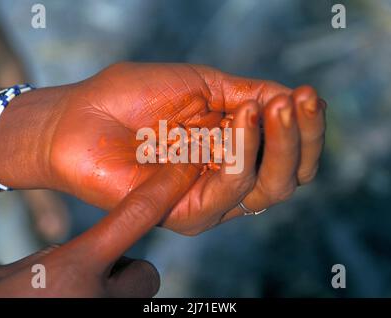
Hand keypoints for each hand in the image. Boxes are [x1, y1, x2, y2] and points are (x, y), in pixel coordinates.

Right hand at [0, 164, 198, 296]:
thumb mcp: (26, 269)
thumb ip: (65, 253)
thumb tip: (92, 250)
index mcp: (76, 267)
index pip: (133, 218)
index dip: (161, 191)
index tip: (182, 171)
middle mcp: (101, 298)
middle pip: (145, 274)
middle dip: (127, 269)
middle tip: (99, 272)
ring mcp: (108, 316)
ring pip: (135, 296)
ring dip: (118, 289)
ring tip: (85, 292)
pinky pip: (122, 307)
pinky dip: (108, 300)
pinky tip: (80, 300)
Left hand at [45, 63, 325, 234]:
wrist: (81, 116)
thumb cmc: (134, 96)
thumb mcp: (202, 84)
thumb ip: (248, 94)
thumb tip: (294, 98)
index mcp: (234, 148)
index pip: (287, 152)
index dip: (306, 128)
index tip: (309, 95)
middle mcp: (227, 179)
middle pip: (288, 176)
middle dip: (301, 138)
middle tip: (298, 101)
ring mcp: (208, 200)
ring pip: (267, 187)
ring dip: (276, 144)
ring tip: (265, 108)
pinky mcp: (186, 214)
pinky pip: (229, 189)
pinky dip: (241, 153)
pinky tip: (236, 121)